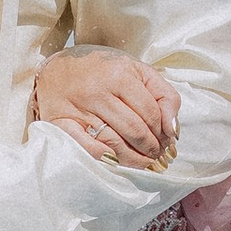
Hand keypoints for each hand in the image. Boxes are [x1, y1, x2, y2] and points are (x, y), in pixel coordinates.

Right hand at [31, 48, 179, 168]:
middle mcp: (97, 91)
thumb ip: (163, 95)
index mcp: (119, 75)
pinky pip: (86, 147)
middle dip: (151, 148)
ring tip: (144, 162)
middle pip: (134, 130)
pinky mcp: (60, 122)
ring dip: (134, 159)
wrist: (57, 67)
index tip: (165, 140)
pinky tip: (117, 161)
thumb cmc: (103, 71)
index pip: (151, 112)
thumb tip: (173, 129)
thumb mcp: (137, 72)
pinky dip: (105, 158)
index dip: (163, 131)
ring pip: (113, 143)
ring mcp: (77, 108)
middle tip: (156, 155)